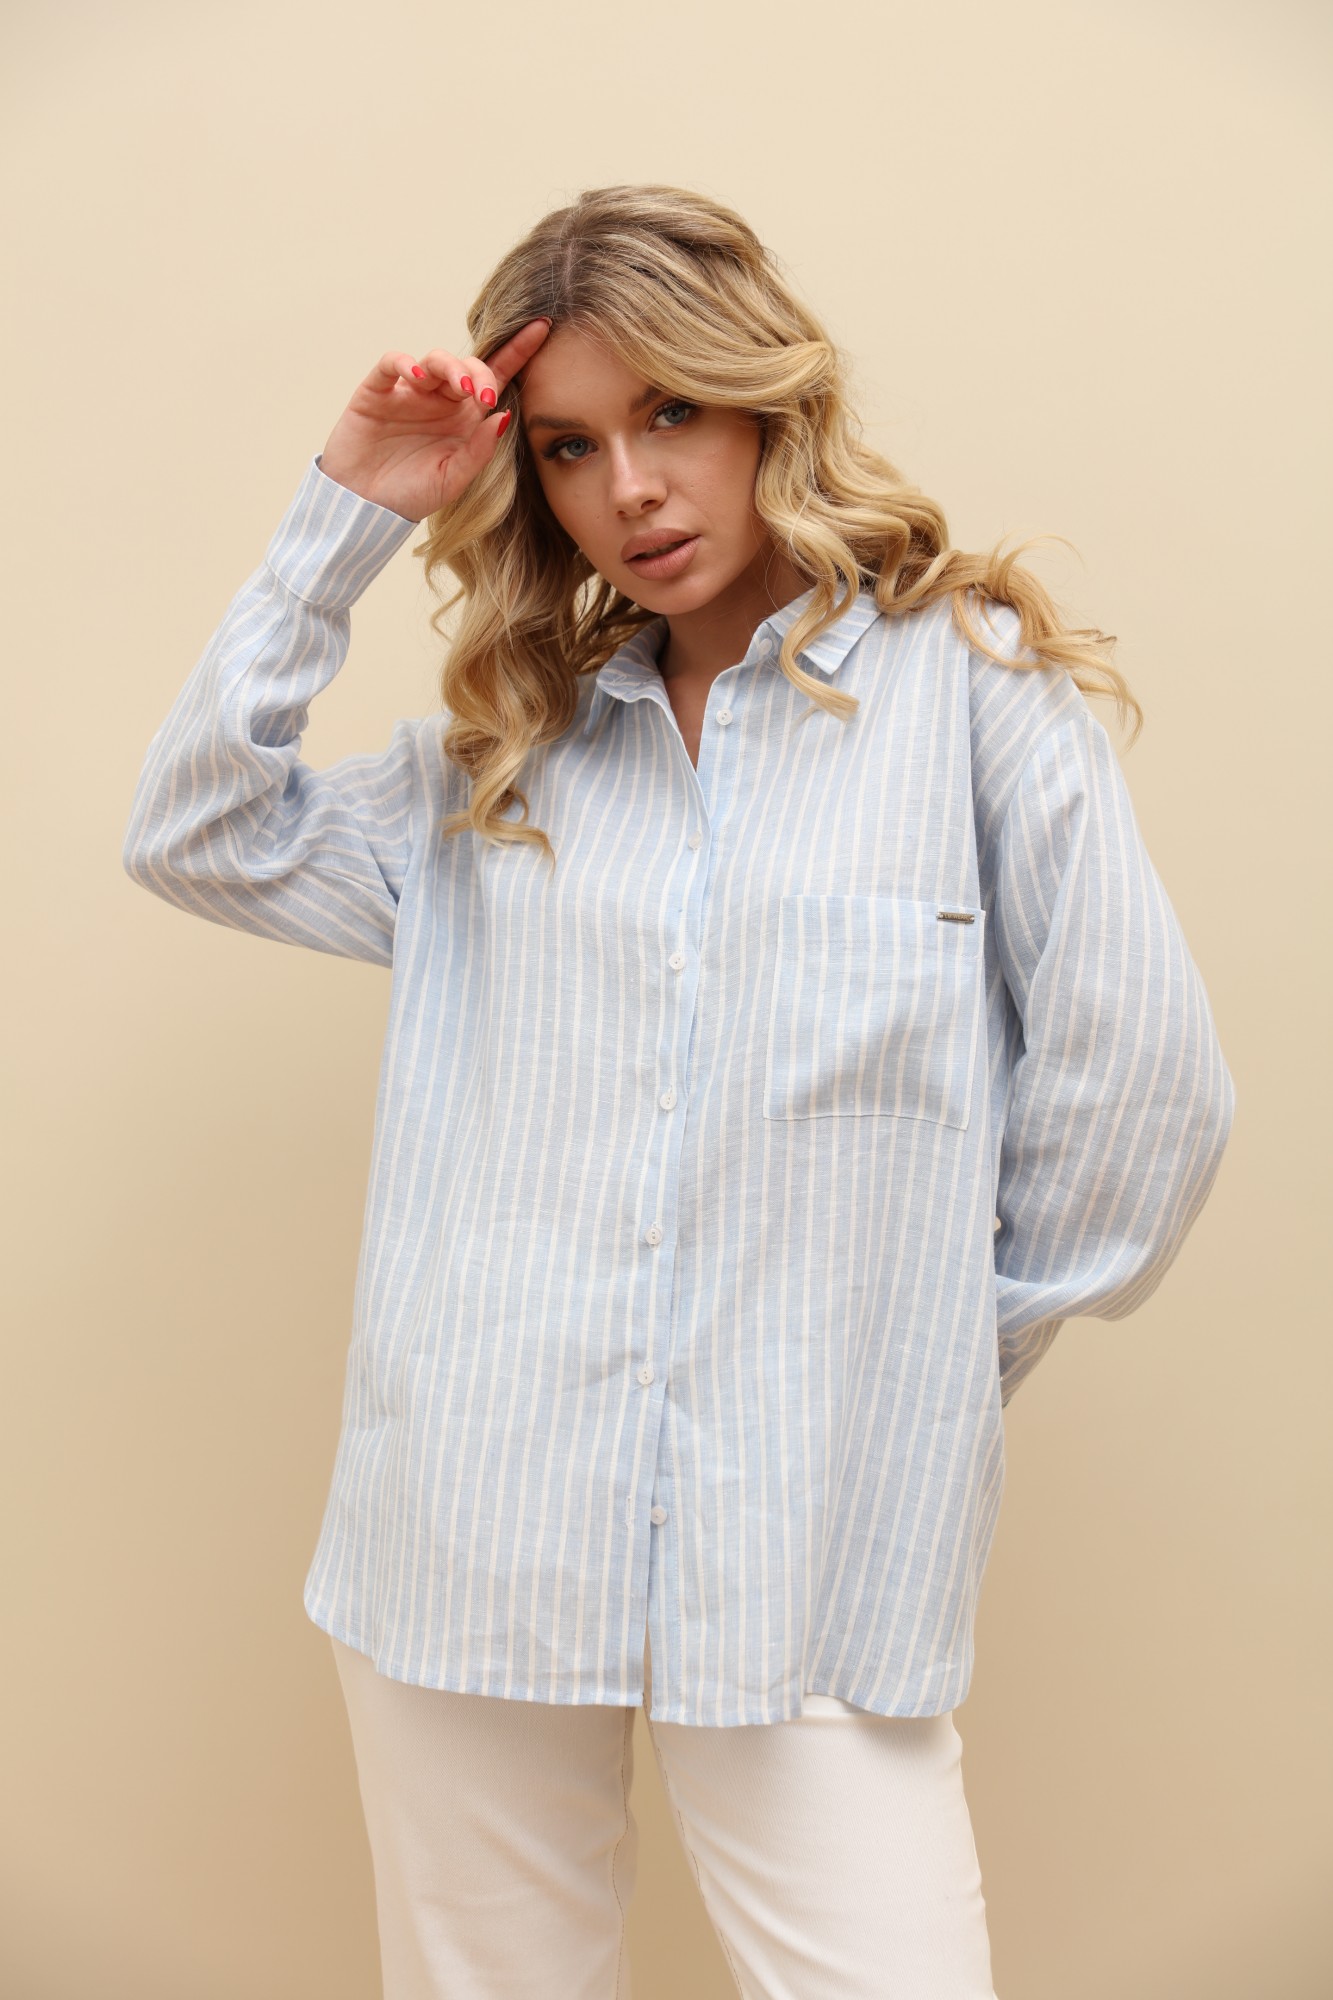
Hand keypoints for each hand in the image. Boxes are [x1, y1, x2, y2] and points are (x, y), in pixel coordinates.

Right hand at [317, 317, 551, 521]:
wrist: (363, 510)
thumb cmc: (409, 496)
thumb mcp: (452, 480)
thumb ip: (480, 450)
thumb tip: (505, 415)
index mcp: (465, 420)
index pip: (495, 379)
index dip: (518, 352)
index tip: (542, 329)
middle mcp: (440, 401)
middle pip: (468, 367)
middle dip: (480, 373)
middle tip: (484, 395)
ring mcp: (409, 393)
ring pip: (435, 360)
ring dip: (451, 367)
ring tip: (459, 388)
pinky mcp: (378, 391)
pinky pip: (393, 363)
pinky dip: (406, 363)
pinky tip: (419, 377)